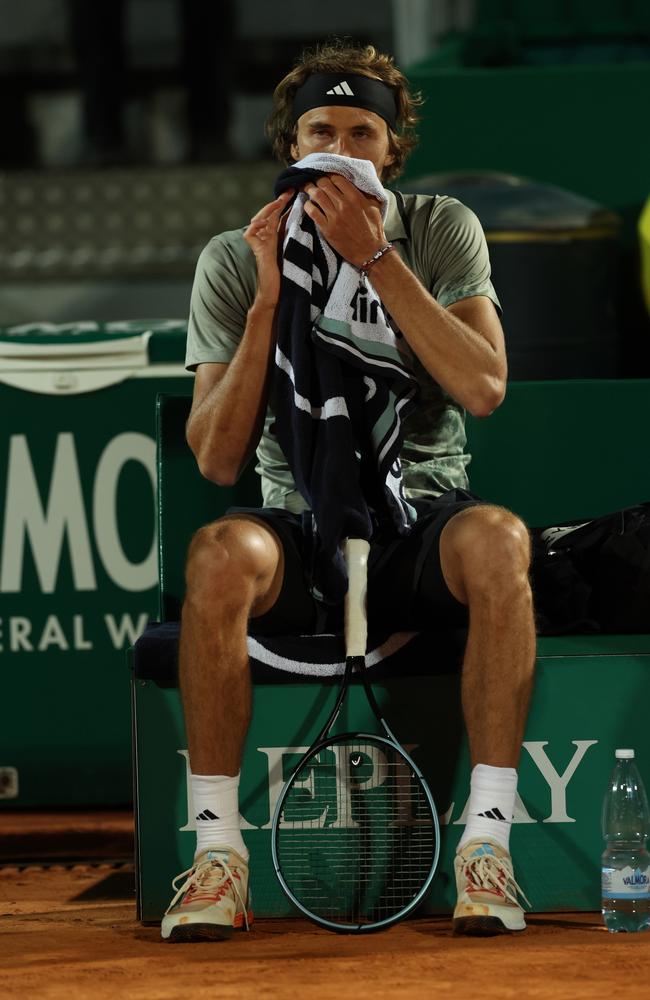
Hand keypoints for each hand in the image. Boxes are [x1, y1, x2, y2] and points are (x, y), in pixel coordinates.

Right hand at [244, 190, 293, 306]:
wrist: (278, 290)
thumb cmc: (288, 273)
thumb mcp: (296, 248)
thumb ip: (297, 234)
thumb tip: (308, 218)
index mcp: (274, 235)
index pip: (277, 214)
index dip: (283, 202)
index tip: (294, 191)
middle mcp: (265, 236)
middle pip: (267, 213)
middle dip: (276, 202)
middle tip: (288, 192)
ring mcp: (259, 242)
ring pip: (257, 219)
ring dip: (267, 210)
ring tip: (277, 203)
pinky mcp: (256, 250)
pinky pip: (250, 233)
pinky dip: (255, 226)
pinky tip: (263, 222)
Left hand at [302, 174, 386, 266]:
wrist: (370, 252)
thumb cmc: (373, 229)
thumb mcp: (374, 206)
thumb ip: (365, 193)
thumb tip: (357, 181)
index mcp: (355, 197)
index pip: (337, 178)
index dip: (329, 176)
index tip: (326, 178)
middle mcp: (344, 204)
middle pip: (324, 184)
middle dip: (318, 180)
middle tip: (314, 181)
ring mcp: (334, 217)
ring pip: (316, 195)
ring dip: (310, 190)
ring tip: (307, 188)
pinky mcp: (327, 229)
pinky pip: (312, 212)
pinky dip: (308, 206)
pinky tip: (307, 204)